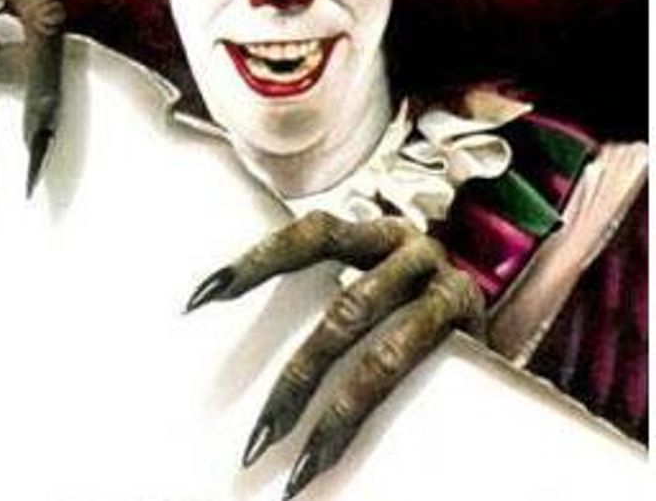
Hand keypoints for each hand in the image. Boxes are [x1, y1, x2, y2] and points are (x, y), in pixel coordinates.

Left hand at [186, 212, 484, 497]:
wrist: (496, 339)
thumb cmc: (409, 311)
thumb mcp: (367, 285)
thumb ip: (323, 294)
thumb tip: (229, 326)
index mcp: (371, 233)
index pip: (309, 235)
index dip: (258, 260)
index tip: (203, 295)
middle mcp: (408, 247)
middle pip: (343, 312)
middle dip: (296, 379)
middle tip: (258, 438)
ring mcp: (445, 284)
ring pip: (381, 352)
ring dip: (336, 412)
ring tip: (300, 466)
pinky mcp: (470, 324)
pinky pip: (414, 371)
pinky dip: (372, 414)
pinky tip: (340, 448)